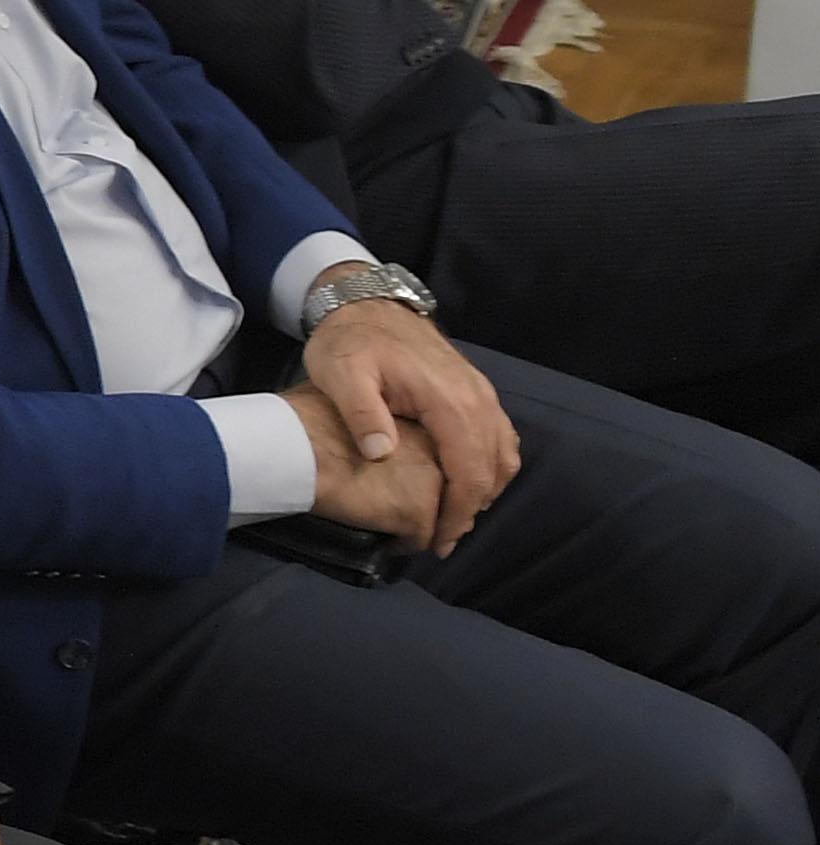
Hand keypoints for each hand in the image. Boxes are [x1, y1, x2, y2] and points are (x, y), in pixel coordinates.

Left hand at [302, 292, 518, 554]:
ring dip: (486, 488)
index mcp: (448, 400)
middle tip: (445, 540)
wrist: (365, 303)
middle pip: (493, 466)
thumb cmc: (348, 342)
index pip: (469, 469)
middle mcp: (477, 397)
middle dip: (473, 508)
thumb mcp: (341, 373)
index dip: (459, 510)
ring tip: (453, 517)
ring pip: (503, 452)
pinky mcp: (476, 390)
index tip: (441, 541)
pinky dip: (490, 464)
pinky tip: (465, 482)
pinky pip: (497, 435)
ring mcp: (480, 392)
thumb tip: (380, 453)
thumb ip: (361, 412)